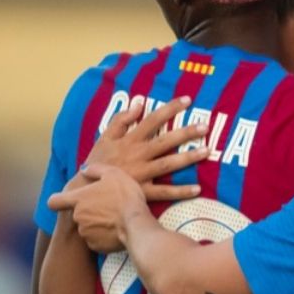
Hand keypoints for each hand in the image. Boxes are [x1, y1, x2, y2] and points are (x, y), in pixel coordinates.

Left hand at [48, 166, 147, 252]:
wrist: (137, 225)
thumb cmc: (126, 197)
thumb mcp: (113, 174)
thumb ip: (95, 169)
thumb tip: (85, 170)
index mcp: (79, 199)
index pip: (54, 201)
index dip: (57, 201)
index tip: (63, 202)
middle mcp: (78, 216)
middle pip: (77, 214)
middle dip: (88, 211)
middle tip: (107, 207)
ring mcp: (86, 233)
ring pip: (87, 227)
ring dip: (96, 224)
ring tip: (114, 219)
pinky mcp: (95, 246)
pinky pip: (96, 240)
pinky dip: (104, 236)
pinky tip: (116, 230)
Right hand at [85, 95, 211, 202]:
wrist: (86, 192)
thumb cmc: (97, 163)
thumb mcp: (105, 137)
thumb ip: (122, 119)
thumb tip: (139, 101)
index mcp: (129, 140)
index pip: (152, 120)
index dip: (170, 109)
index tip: (188, 100)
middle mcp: (137, 155)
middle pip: (165, 141)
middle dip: (186, 132)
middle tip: (205, 126)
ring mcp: (141, 175)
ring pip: (168, 164)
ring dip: (188, 158)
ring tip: (207, 151)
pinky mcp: (142, 193)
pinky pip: (164, 193)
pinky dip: (181, 192)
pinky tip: (198, 188)